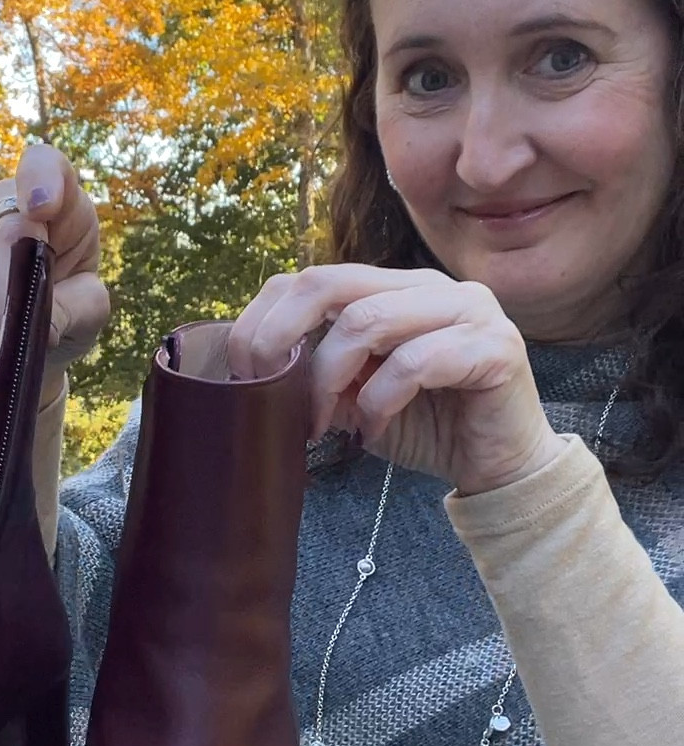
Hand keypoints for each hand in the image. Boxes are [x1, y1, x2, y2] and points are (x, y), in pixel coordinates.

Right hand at [0, 145, 108, 409]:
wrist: (16, 352)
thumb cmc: (60, 316)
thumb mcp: (85, 315)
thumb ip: (74, 310)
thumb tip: (44, 323)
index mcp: (58, 205)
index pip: (47, 165)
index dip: (42, 179)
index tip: (42, 210)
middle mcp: (4, 203)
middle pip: (7, 225)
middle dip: (8, 286)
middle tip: (4, 336)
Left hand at [227, 265, 566, 495]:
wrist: (501, 468)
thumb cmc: (430, 427)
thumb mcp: (357, 398)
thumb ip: (321, 373)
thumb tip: (259, 371)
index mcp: (394, 289)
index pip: (312, 277)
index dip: (265, 318)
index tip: (243, 371)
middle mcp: (431, 286)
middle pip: (330, 284)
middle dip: (282, 338)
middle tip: (264, 390)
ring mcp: (468, 309)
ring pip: (368, 321)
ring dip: (329, 380)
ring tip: (323, 424)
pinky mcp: (495, 346)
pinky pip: (415, 363)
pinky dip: (379, 402)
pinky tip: (371, 432)